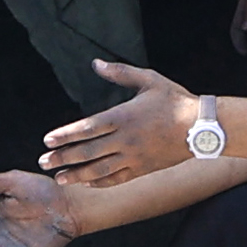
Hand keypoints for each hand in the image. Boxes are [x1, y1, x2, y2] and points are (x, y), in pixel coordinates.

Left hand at [43, 58, 197, 188]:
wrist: (202, 127)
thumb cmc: (175, 100)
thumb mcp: (149, 80)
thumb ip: (120, 73)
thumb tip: (95, 63)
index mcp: (123, 117)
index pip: (86, 128)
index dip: (65, 135)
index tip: (47, 141)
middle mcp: (125, 140)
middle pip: (87, 152)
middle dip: (63, 158)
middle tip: (43, 162)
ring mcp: (134, 157)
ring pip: (99, 170)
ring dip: (76, 175)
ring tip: (59, 178)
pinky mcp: (143, 169)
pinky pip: (117, 179)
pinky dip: (100, 183)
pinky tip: (86, 183)